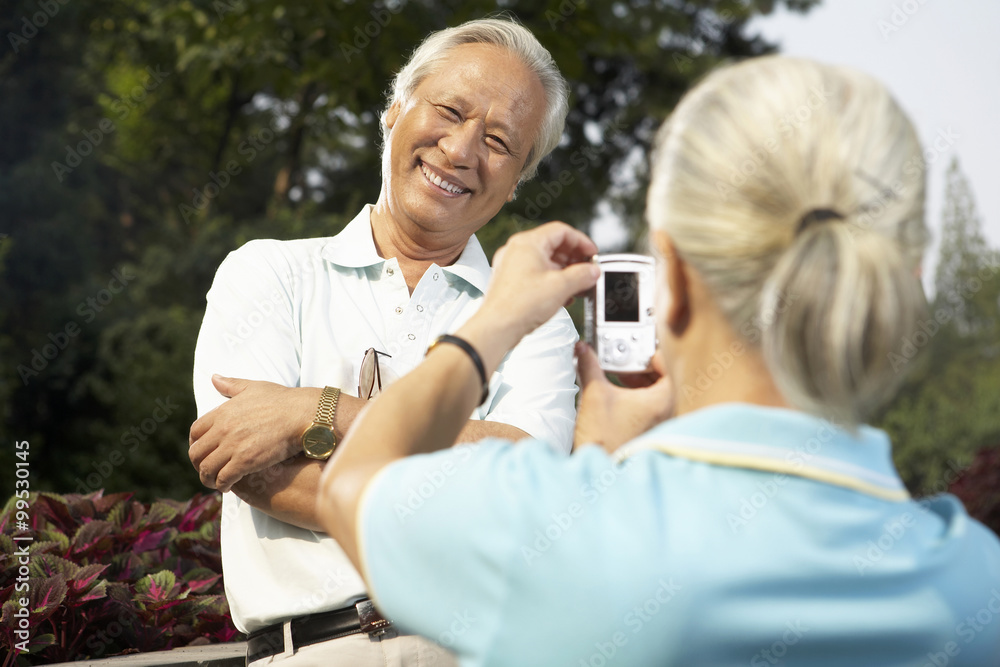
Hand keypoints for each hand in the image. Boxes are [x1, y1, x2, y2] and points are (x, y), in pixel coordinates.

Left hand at [189, 375, 319, 492]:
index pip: (196, 431)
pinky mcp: (245, 461)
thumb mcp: (253, 387)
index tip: (202, 451)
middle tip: (207, 470)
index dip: (195, 444)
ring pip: (207, 469)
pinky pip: (223, 478)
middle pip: (196, 453)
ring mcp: (233, 446)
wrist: (302, 414)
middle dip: (198, 464)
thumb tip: (214, 378)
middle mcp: (223, 429)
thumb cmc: (282, 400)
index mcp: (222, 412)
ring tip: (215, 482)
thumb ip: (231, 384)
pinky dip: (222, 485)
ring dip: (207, 478)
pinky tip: (228, 486)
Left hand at [481, 222, 599, 346]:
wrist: (498, 327)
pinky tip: (561, 294)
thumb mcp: (561, 287)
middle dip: (574, 258)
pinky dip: (551, 280)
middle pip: (553, 244)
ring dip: (564, 270)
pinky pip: (535, 273)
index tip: (591, 253)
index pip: (561, 231)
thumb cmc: (519, 305)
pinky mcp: (510, 281)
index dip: (581, 241)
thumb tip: (592, 271)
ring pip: (544, 260)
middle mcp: (516, 250)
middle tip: (587, 269)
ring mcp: (511, 265)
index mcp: (527, 243)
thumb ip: (582, 275)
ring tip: (577, 284)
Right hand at [573, 342, 673, 452]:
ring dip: (637, 377)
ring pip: (655, 390)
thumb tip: (583, 349)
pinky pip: (648, 402)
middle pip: (662, 376)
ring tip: (618, 370)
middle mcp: (666, 411)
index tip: (639, 346)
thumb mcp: (594, 394)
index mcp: (663, 400)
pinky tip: (618, 388)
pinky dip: (636, 392)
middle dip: (642, 363)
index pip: (669, 365)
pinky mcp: (649, 429)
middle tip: (626, 356)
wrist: (599, 466)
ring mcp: (659, 422)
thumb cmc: (603, 439)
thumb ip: (589, 366)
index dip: (652, 351)